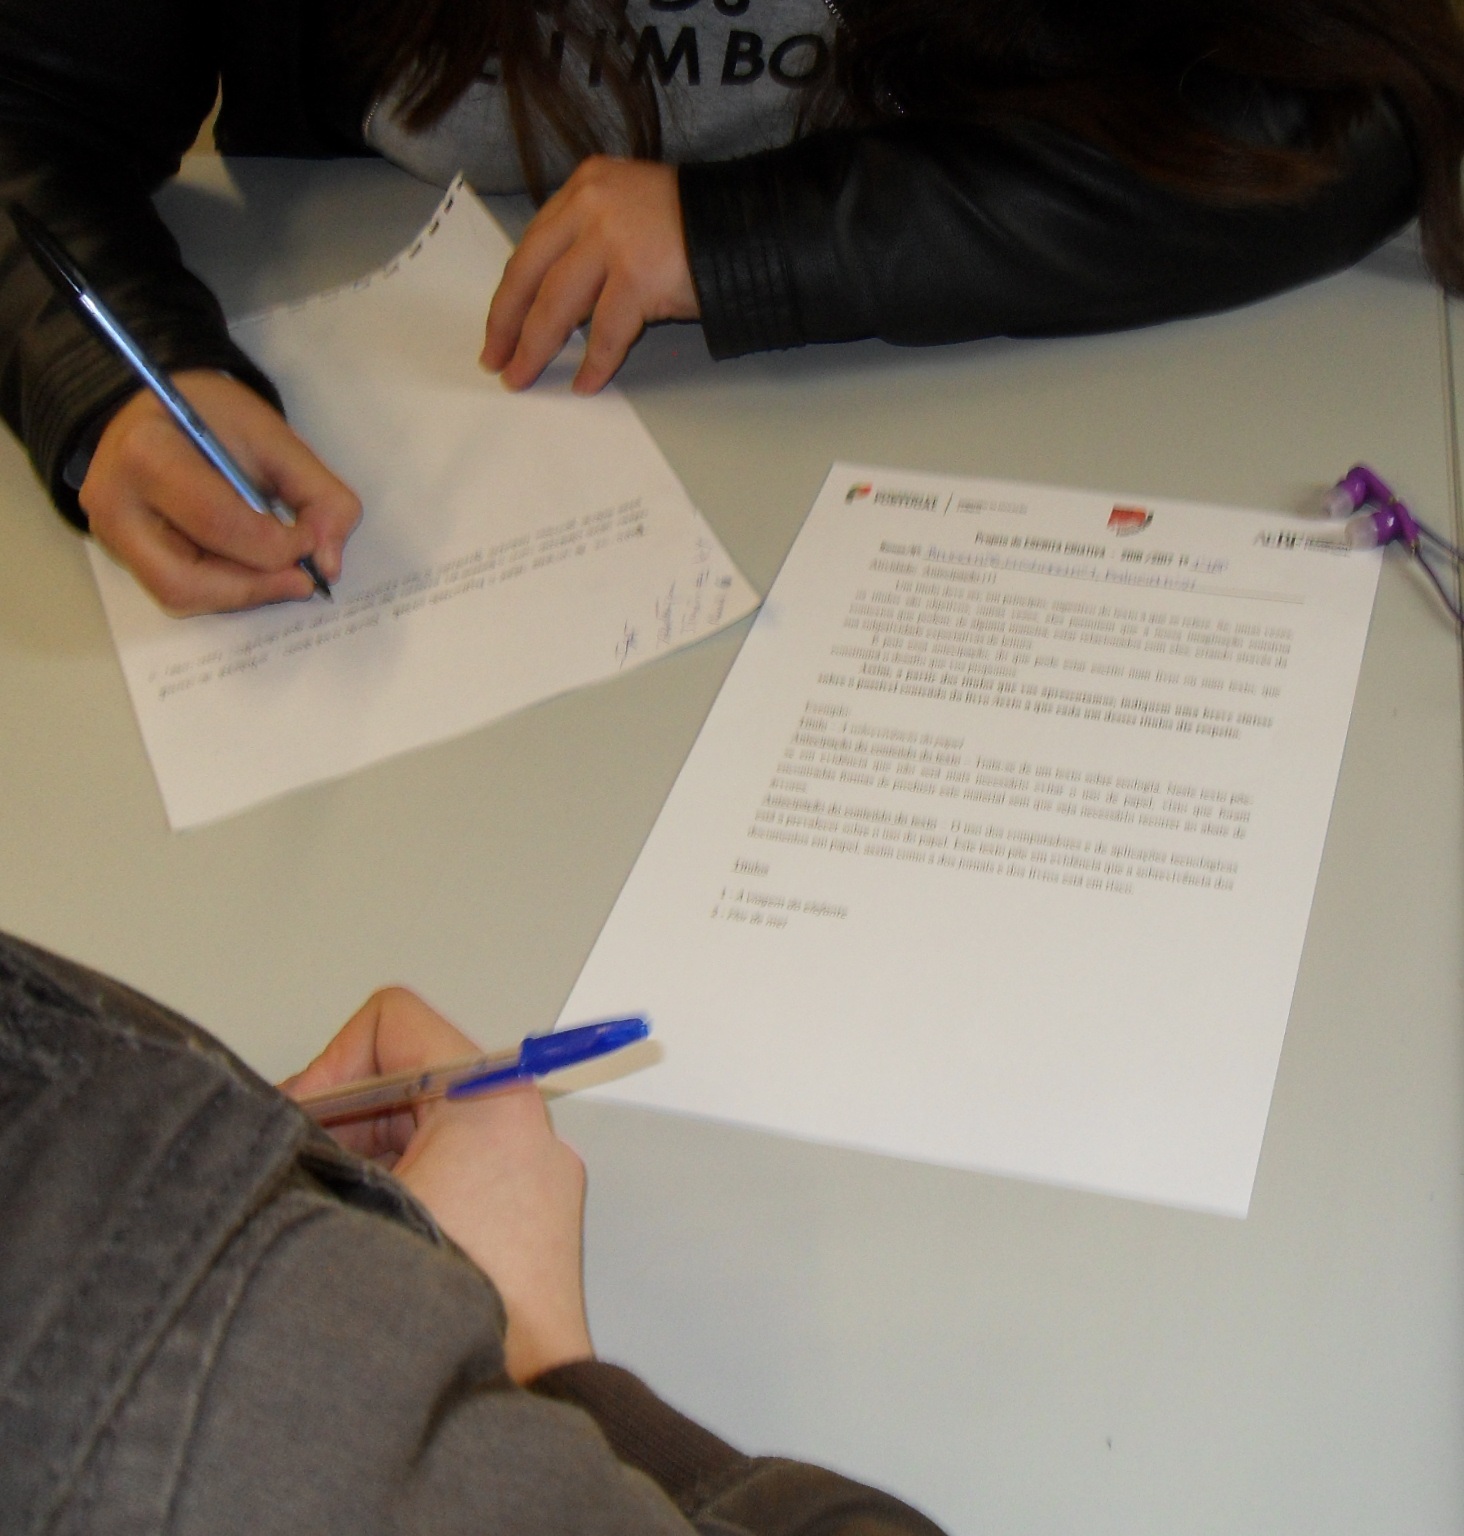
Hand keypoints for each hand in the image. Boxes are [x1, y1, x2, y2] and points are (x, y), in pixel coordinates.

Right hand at [81, 370, 361, 615]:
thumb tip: (327, 566)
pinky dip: (226, 589)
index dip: (275, 546)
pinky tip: (252, 567)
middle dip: (256, 586)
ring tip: (281, 572)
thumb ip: (319, 496)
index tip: (310, 542)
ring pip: (180, 596)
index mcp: (148, 453)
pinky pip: (179, 591)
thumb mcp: (277, 438)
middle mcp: (114, 502)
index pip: (216, 522)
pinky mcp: (121, 554)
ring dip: (243, 593)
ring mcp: (109, 534)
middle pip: (186, 580)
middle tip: (302, 578)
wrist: (163, 409)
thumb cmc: (218, 417)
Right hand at [282, 988, 593, 1383]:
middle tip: (307, 1172)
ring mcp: (537, 1170)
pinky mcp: (537, 1215)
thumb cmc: (448, 1298)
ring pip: (431, 1129)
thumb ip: (304, 1140)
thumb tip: (275, 1122)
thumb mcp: (348, 1194)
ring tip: (343, 1217)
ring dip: (374, 1160)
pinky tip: (379, 1242)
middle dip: (346, 1121)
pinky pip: (462, 1171)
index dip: (330, 1065)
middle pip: (411, 1077)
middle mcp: (525, 1123)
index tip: (304, 1120)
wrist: (510, 1393)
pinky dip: (412, 1190)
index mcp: (491, 1097)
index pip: (393, 1023)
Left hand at [481, 156, 698, 394]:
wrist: (748, 226)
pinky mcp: (638, 275)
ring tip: (524, 377)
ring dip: (536, 347)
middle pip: (530, 274)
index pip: (531, 245)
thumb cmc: (694, 226)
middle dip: (507, 324)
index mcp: (584, 187)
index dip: (509, 293)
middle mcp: (591, 205)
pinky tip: (585, 383)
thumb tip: (555, 299)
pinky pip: (606, 332)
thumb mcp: (628, 214)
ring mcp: (614, 239)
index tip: (497, 326)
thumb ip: (589, 241)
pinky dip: (595, 363)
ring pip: (557, 304)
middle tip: (495, 360)